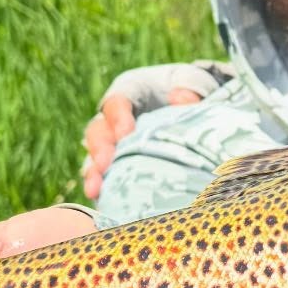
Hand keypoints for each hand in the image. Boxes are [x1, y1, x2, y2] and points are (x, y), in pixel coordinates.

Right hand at [81, 85, 201, 199]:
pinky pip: (105, 177)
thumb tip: (180, 99)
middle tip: (106, 165)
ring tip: (95, 190)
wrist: (192, 109)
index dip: (118, 117)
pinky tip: (102, 203)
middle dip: (100, 148)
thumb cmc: (189, 93)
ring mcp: (114, 144)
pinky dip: (103, 189)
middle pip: (98, 131)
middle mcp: (115, 119)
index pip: (117, 102)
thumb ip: (189, 89)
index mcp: (131, 93)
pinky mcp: (117, 166)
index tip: (125, 134)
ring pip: (95, 156)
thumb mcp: (194, 85)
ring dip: (93, 173)